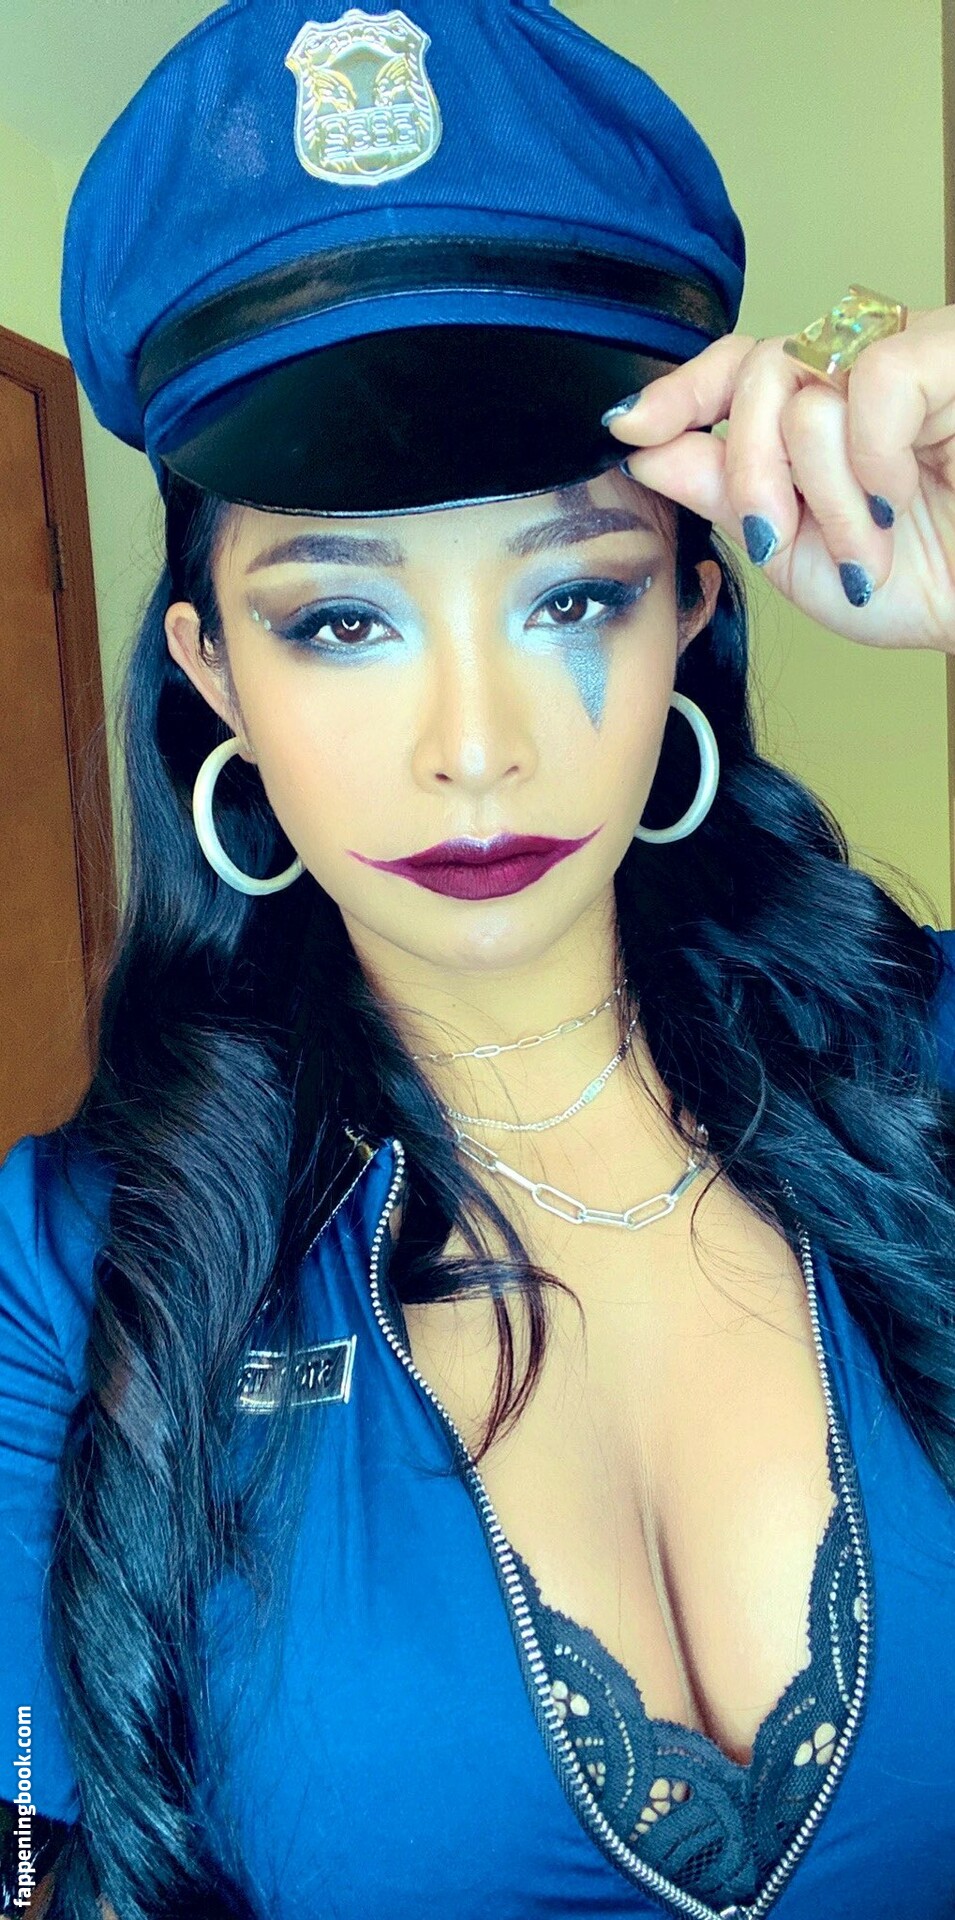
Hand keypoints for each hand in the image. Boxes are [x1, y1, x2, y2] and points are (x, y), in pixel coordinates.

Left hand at [606, 305, 954, 650]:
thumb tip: (651, 450)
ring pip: (804, 388)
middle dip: (750, 472)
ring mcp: (911, 355)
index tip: (628, 427)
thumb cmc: (929, 581)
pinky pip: (873, 384)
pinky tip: (900, 499)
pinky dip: (872, 461)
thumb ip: (728, 496)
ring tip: (873, 543)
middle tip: (783, 534)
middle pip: (757, 374)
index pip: (739, 365)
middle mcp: (863, 370)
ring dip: (826, 495)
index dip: (680, 389)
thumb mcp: (801, 554)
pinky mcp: (951, 352)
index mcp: (825, 410)